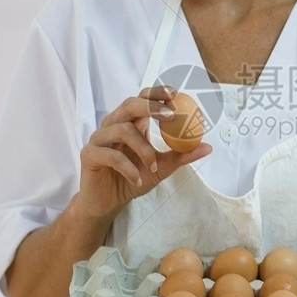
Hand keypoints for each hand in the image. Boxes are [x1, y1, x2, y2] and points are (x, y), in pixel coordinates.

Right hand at [77, 86, 211, 221]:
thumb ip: (181, 156)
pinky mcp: (89, 154)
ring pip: (122, 130)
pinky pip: (110, 155)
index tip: (175, 94)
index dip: (156, 93)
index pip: (142, 98)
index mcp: (131, 122)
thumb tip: (208, 147)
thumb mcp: (161, 168)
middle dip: (151, 107)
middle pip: (129, 104)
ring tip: (153, 167)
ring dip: (143, 149)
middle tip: (171, 117)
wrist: (108, 202)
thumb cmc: (132, 179)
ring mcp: (100, 138)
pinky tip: (137, 179)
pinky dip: (128, 167)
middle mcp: (114, 125)